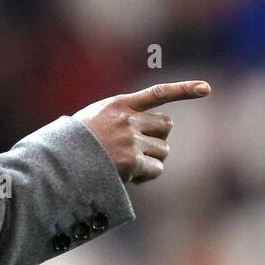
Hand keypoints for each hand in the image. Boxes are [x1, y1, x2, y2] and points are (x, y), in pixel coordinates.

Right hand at [72, 80, 209, 183]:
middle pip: (166, 126)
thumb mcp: (93, 119)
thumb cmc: (72, 142)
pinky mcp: (132, 161)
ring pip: (163, 149)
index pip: (158, 93)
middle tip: (139, 150)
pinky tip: (129, 176)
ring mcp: (131, 140)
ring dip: (152, 158)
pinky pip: (155, 169)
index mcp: (118, 104)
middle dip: (157, 138)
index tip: (206, 88)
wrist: (58, 161)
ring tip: (129, 165)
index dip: (184, 90)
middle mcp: (128, 119)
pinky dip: (146, 175)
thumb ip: (120, 118)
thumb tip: (153, 131)